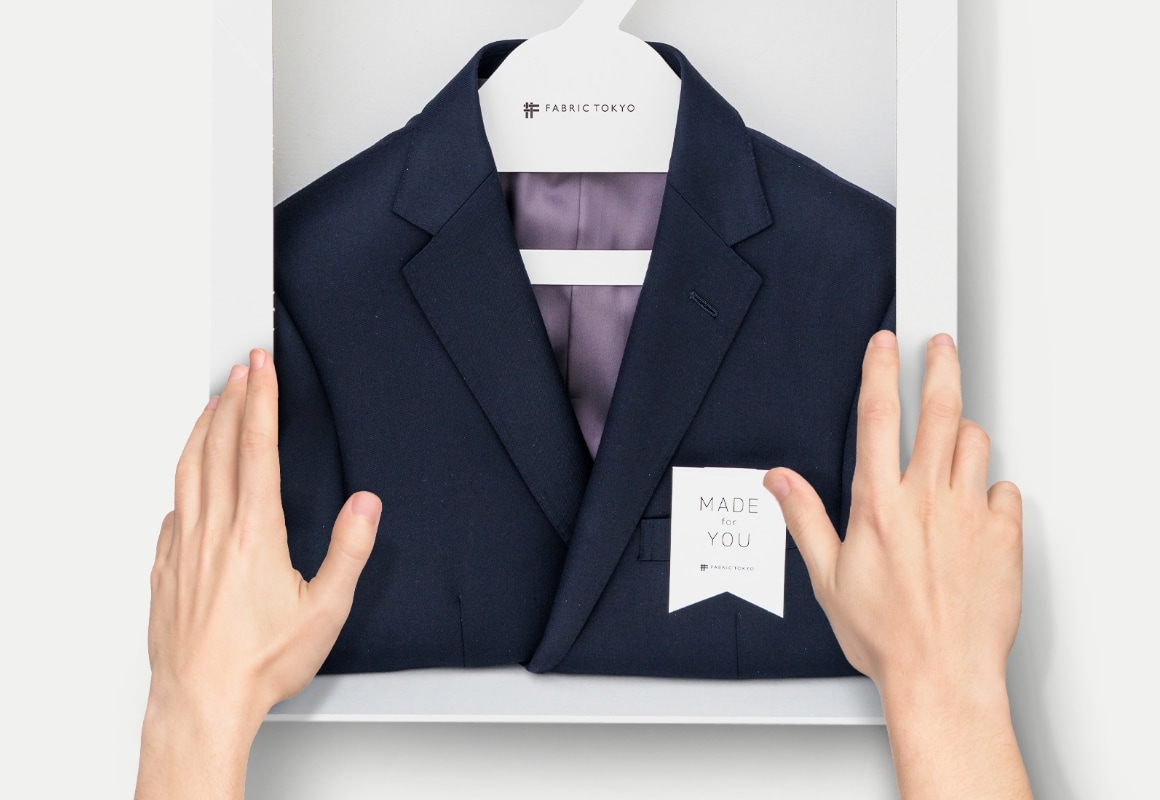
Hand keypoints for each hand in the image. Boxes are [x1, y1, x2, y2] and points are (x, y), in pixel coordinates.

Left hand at [136, 349, 380, 799]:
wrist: (201, 701)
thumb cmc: (259, 663)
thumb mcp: (326, 610)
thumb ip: (349, 551)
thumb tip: (366, 506)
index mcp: (255, 533)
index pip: (255, 448)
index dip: (260, 400)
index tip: (261, 367)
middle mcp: (213, 530)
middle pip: (218, 447)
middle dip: (233, 399)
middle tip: (242, 368)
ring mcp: (182, 546)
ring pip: (188, 469)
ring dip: (202, 428)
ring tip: (213, 403)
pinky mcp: (165, 566)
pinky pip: (172, 506)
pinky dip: (183, 476)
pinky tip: (189, 476)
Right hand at [764, 332, 1029, 798]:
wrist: (942, 674)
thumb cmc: (886, 634)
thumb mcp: (827, 576)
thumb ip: (804, 517)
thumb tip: (779, 480)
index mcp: (880, 503)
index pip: (879, 417)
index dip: (881, 371)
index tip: (885, 345)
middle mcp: (927, 500)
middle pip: (940, 412)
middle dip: (940, 367)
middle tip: (941, 346)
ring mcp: (970, 515)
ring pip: (976, 445)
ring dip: (965, 431)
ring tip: (955, 437)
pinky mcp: (1002, 537)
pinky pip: (1005, 491)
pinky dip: (992, 488)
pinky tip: (977, 504)